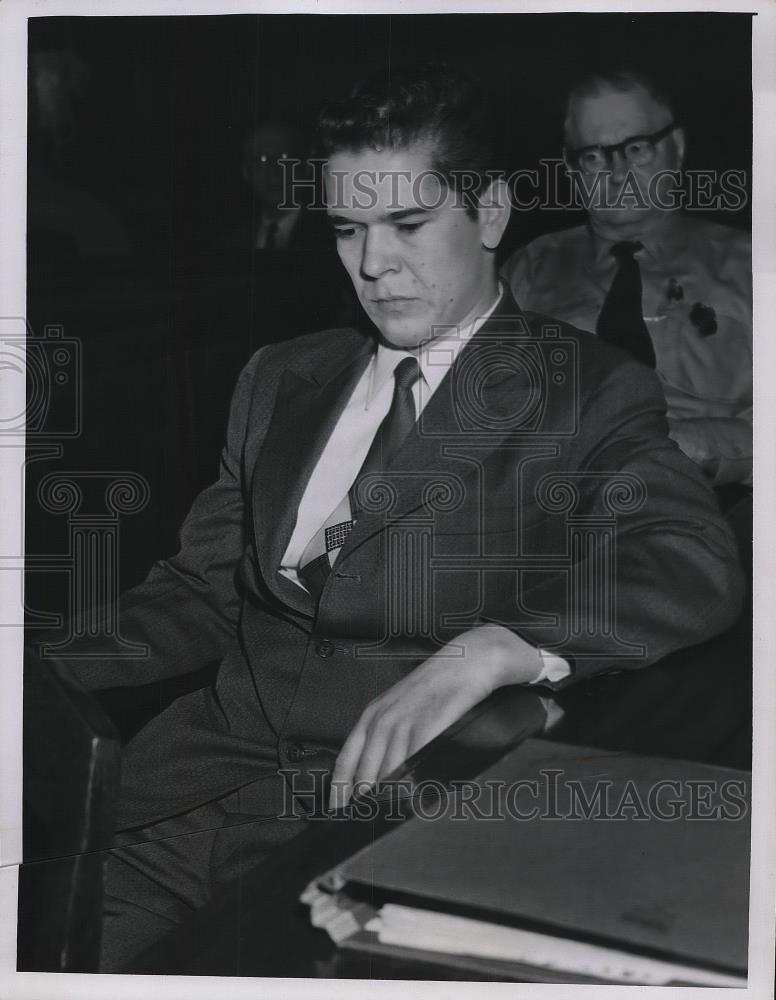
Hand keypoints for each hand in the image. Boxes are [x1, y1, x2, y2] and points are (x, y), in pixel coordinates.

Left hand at [328, 625, 543, 808]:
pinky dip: (411, 787)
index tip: (339, 817)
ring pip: (387, 775)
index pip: (346, 762)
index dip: (340, 794)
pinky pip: (414, 763)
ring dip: (386, 803)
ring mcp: (405, 722)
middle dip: (364, 806)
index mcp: (372, 716)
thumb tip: (379, 776)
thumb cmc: (438, 686)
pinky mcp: (429, 725)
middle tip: (365, 832)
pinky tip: (412, 805)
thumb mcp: (401, 706)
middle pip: (365, 776)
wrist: (469, 659)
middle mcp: (383, 720)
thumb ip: (387, 737)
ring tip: (386, 828)